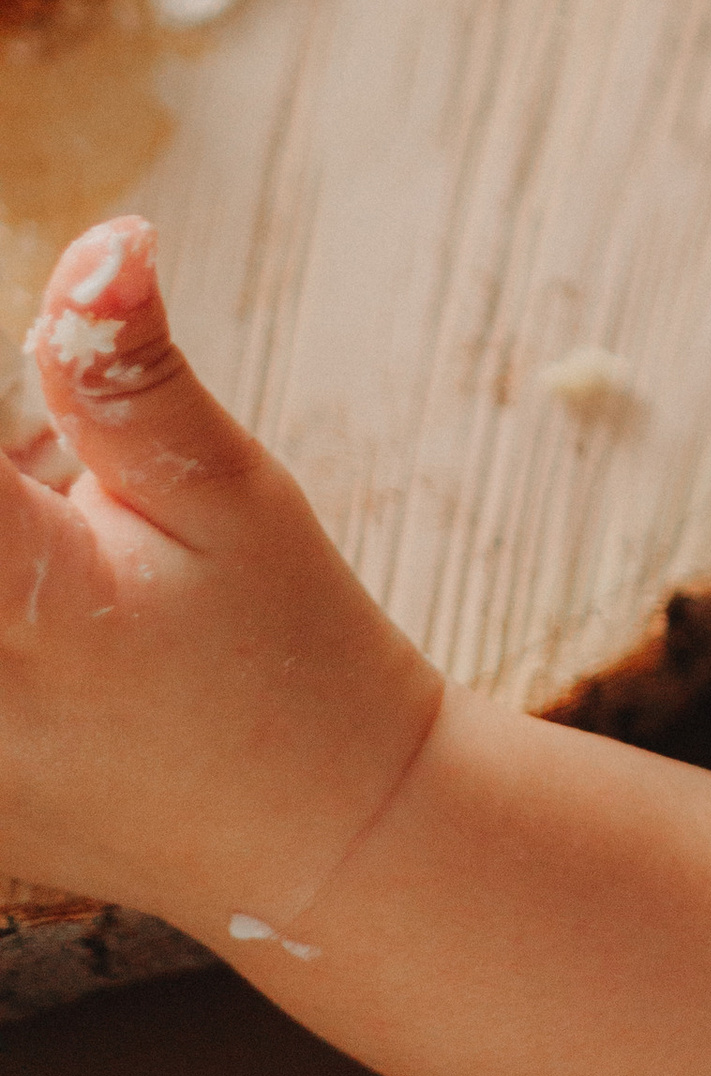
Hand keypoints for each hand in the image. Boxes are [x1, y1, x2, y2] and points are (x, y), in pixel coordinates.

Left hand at [0, 219, 441, 940]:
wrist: (315, 833)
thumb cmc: (288, 648)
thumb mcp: (227, 494)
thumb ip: (126, 375)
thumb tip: (101, 243)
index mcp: (24, 611)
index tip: (29, 437)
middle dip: (8, 486)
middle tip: (57, 477)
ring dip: (7, 521)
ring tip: (59, 530)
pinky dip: (2, 615)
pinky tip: (42, 595)